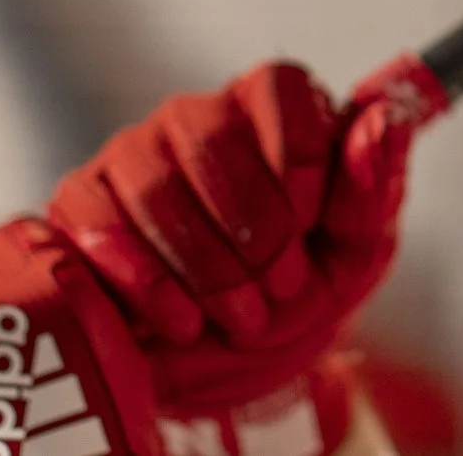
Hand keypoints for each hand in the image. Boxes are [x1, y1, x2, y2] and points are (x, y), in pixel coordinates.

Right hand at [44, 58, 438, 414]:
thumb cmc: (289, 300)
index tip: (310, 223)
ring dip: (207, 265)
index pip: (278, 86)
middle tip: (277, 289)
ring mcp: (131, 157)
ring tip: (237, 317)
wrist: (222, 377)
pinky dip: (147, 283)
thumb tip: (383, 120)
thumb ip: (370, 188)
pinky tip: (181, 321)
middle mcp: (195, 119)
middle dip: (255, 230)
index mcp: (268, 114)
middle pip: (214, 135)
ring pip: (156, 183)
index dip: (299, 155)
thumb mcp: (352, 256)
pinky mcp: (78, 206)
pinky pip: (97, 222)